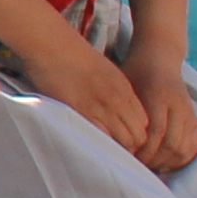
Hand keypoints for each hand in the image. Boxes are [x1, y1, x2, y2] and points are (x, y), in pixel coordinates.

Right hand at [14, 20, 155, 161]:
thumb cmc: (72, 55)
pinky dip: (99, 144)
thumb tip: (113, 109)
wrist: (54, 45)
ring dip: (116, 148)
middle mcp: (118, 100)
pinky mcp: (82, 112)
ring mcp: (101, 107)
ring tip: (104, 152)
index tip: (124, 141)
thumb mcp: (104, 71)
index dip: (136, 135)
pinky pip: (100, 137)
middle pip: (137, 135)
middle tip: (116, 152)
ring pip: (123, 140)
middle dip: (129, 147)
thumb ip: (114, 91)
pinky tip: (90, 144)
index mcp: (124, 90)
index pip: (143, 123)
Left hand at [127, 56, 196, 177]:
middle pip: (172, 143)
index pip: (157, 131)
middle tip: (139, 165)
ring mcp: (189, 112)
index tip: (131, 157)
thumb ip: (123, 111)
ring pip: (185, 147)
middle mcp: (177, 105)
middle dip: (155, 159)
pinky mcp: (194, 118)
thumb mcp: (125, 86)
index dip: (144, 149)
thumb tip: (111, 139)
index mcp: (159, 96)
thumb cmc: (135, 73)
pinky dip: (182, 157)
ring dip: (168, 161)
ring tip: (152, 165)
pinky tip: (167, 161)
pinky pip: (194, 144)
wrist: (159, 59)